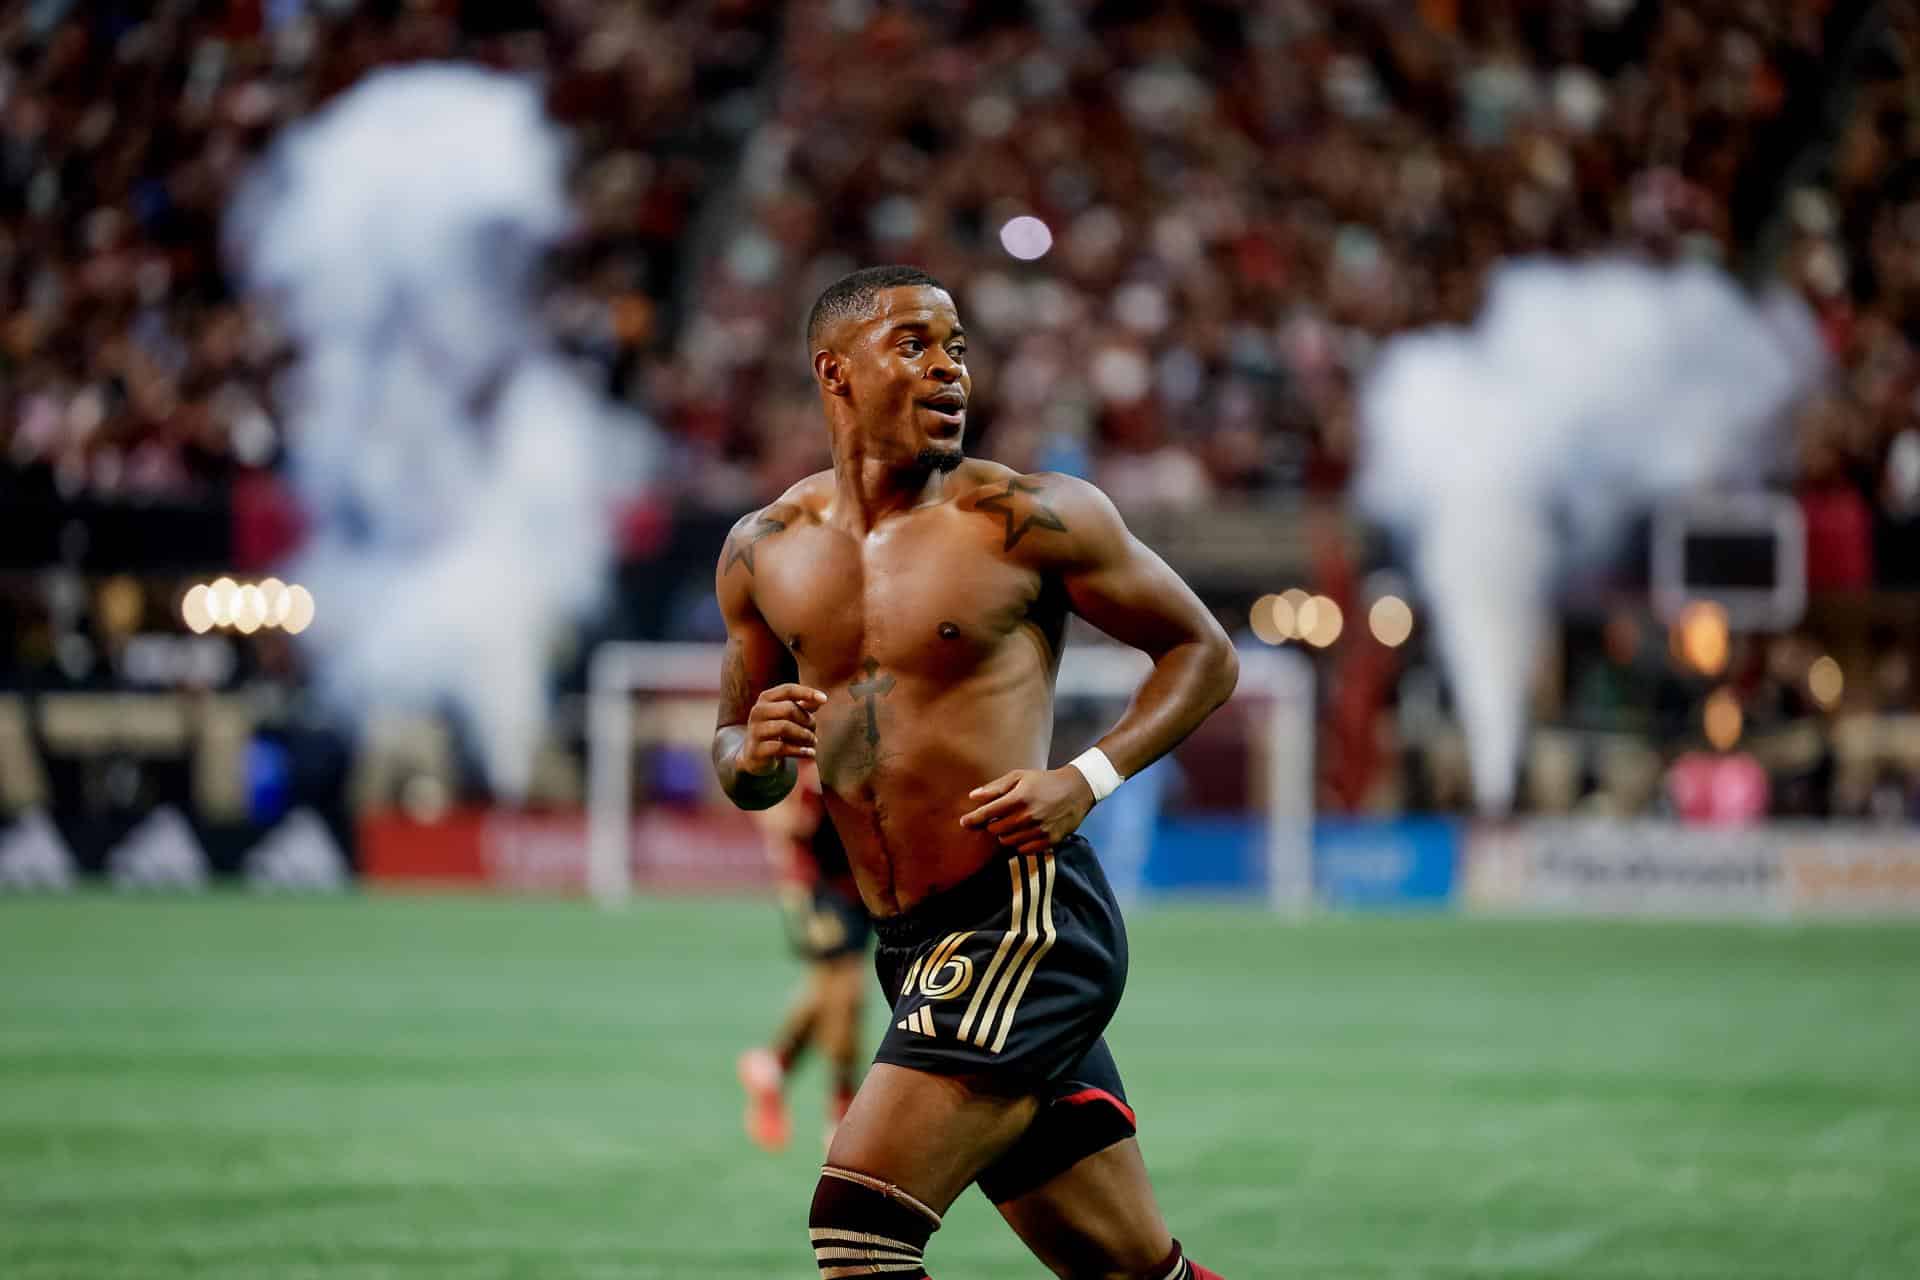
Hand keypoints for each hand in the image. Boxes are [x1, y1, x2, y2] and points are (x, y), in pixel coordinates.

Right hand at [738, 684, 827, 775]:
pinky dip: (800, 750)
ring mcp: (755, 731)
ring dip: (805, 735)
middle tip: (814, 731)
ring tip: (813, 741)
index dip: (807, 693)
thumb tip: (821, 700)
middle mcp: (758, 712)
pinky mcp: (757, 750)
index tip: (824, 699)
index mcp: (766, 699)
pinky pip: (781, 747)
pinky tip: (809, 753)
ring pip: (784, 727)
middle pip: (789, 709)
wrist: (755, 755)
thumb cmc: (776, 730)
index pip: (788, 690)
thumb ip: (804, 706)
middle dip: (807, 720)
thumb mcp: (788, 715)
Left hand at [959, 767, 1095, 854]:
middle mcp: (1028, 816)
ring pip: (1008, 842)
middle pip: (996, 830)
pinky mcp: (1049, 841)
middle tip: (999, 817)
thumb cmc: (1044, 781)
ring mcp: (1039, 830)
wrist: (1076, 790)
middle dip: (993, 825)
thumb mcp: (1019, 776)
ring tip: (1014, 823)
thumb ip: (995, 787)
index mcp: (1019, 798)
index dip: (973, 819)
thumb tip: (973, 796)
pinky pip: (1023, 850)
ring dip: (1006, 834)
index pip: (988, 813)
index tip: (964, 822)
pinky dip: (1019, 843)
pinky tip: (1025, 831)